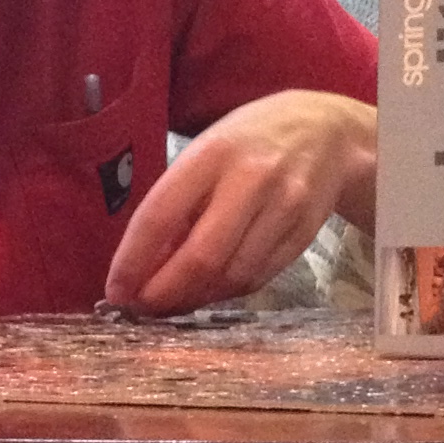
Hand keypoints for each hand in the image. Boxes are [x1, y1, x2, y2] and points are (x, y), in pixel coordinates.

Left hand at [102, 90, 376, 316]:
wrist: (328, 133)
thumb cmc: (249, 143)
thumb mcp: (205, 154)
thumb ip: (176, 205)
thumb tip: (141, 269)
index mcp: (213, 153)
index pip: (161, 215)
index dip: (133, 261)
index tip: (115, 291)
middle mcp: (252, 180)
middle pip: (202, 257)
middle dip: (164, 293)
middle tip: (142, 308)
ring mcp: (284, 208)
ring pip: (231, 276)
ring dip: (195, 299)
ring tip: (171, 303)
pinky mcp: (305, 234)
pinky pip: (257, 278)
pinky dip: (225, 293)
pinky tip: (207, 292)